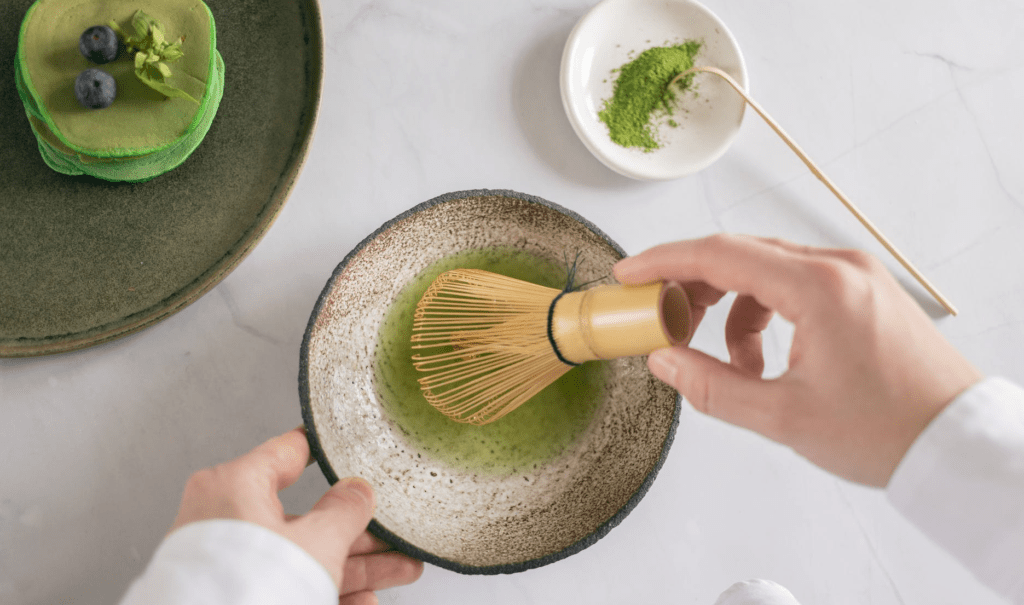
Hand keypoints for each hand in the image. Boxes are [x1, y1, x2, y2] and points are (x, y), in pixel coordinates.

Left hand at [170, 427, 422, 603]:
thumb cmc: (248, 589)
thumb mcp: (318, 541)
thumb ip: (345, 511)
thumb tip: (358, 492)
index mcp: (234, 487)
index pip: (286, 454)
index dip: (325, 451)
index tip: (348, 447)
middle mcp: (225, 521)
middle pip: (307, 518)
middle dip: (360, 531)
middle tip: (394, 531)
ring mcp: (231, 564)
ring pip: (305, 558)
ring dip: (357, 567)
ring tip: (401, 569)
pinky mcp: (238, 596)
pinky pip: (291, 588)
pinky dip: (328, 591)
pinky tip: (364, 602)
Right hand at [614, 234, 982, 486]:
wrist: (955, 441)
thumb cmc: (886, 431)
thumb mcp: (783, 417)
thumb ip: (711, 386)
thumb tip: (663, 361)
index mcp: (819, 287)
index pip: (719, 254)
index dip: (663, 262)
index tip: (627, 275)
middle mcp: (838, 266)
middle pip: (740, 255)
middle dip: (693, 287)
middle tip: (662, 322)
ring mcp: (854, 274)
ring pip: (765, 270)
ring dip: (733, 310)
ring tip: (734, 367)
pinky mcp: (862, 289)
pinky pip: (793, 285)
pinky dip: (765, 314)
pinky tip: (765, 360)